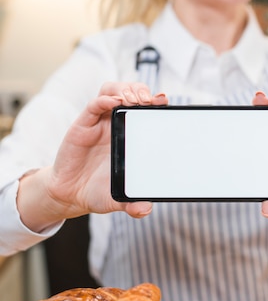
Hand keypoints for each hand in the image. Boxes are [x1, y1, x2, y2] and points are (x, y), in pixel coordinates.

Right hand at [18, 83, 167, 231]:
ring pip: (113, 92)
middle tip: (150, 100)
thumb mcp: (117, 199)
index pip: (146, 110)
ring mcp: (99, 123)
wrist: (70, 194)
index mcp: (131, 136)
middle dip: (142, 91)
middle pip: (132, 93)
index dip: (156, 102)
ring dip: (125, 90)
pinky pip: (94, 105)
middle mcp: (116, 125)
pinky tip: (114, 103)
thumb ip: (131, 204)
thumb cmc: (98, 190)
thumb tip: (145, 209)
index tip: (164, 101)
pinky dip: (105, 99)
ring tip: (135, 100)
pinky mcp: (83, 125)